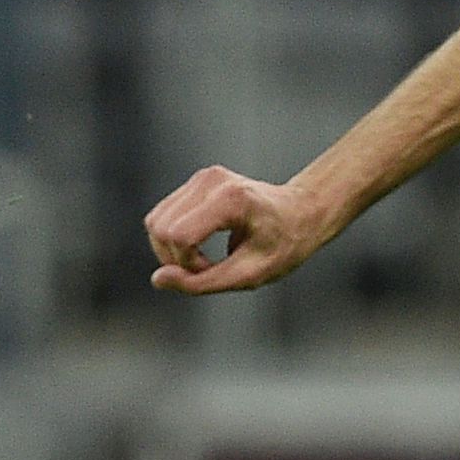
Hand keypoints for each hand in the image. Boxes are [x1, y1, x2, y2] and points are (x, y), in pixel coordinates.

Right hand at [144, 166, 335, 294]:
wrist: (304, 212)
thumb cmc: (285, 245)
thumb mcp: (252, 274)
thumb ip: (204, 282)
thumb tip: (157, 280)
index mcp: (232, 200)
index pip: (180, 237)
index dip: (188, 264)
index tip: (214, 272)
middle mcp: (212, 181)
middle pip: (162, 229)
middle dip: (176, 258)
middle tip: (210, 269)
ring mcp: (202, 178)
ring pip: (155, 222)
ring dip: (172, 250)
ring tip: (206, 260)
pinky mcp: (196, 182)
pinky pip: (163, 215)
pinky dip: (173, 238)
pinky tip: (200, 245)